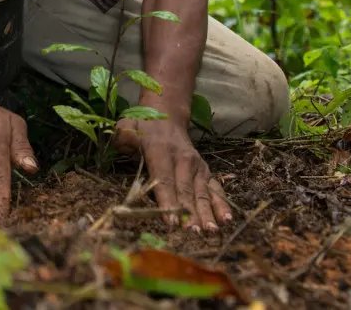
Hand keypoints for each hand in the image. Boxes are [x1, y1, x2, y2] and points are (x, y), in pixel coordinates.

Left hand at [114, 116, 230, 232]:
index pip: (164, 179)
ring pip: (201, 192)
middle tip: (192, 234)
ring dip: (207, 213)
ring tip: (211, 231)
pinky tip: (227, 220)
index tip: (171, 222)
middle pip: (185, 190)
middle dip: (189, 214)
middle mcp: (182, 159)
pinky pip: (214, 189)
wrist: (167, 116)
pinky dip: (221, 204)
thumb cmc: (143, 128)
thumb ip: (123, 136)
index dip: (168, 201)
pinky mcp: (205, 171)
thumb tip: (123, 144)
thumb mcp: (128, 126)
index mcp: (160, 150)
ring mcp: (196, 165)